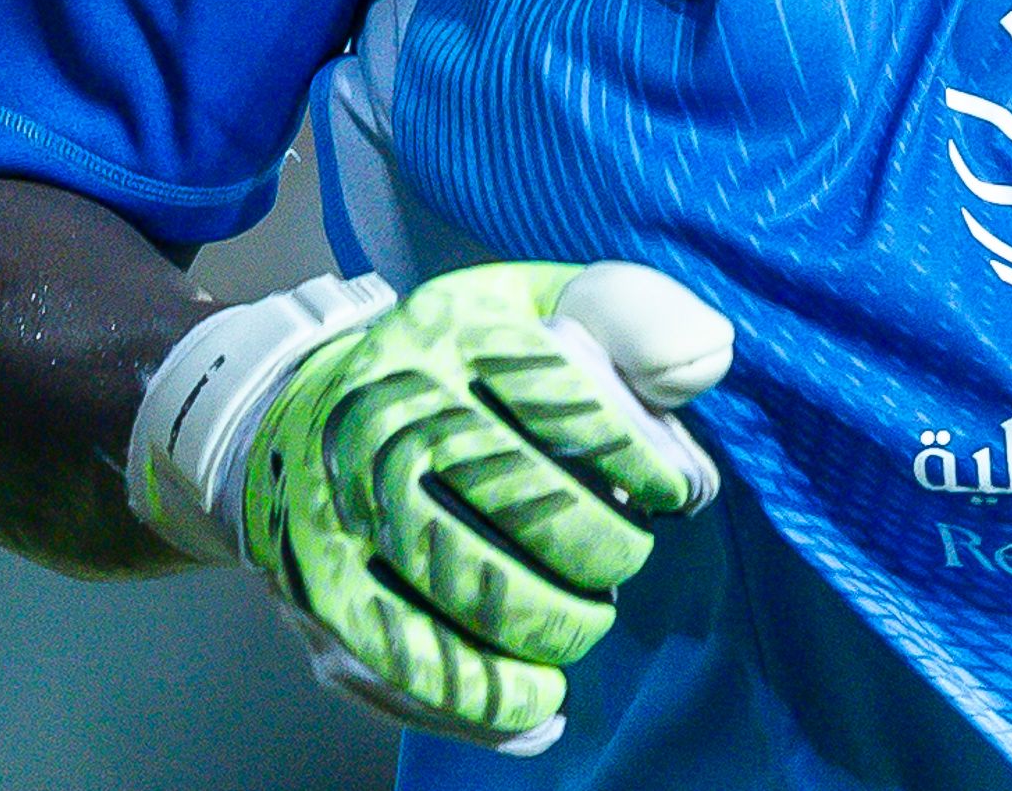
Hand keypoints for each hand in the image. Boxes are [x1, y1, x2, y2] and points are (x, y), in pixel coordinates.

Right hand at [235, 261, 734, 748]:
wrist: (300, 416)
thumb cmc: (461, 367)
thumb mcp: (542, 308)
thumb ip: (635, 319)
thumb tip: (710, 359)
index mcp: (449, 334)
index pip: (568, 397)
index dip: (642, 456)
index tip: (678, 490)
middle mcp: (385, 418)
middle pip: (528, 506)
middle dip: (604, 551)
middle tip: (620, 559)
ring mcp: (343, 514)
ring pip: (478, 599)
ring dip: (557, 628)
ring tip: (582, 619)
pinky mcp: (323, 600)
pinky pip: (421, 672)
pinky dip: (498, 702)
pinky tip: (542, 701)